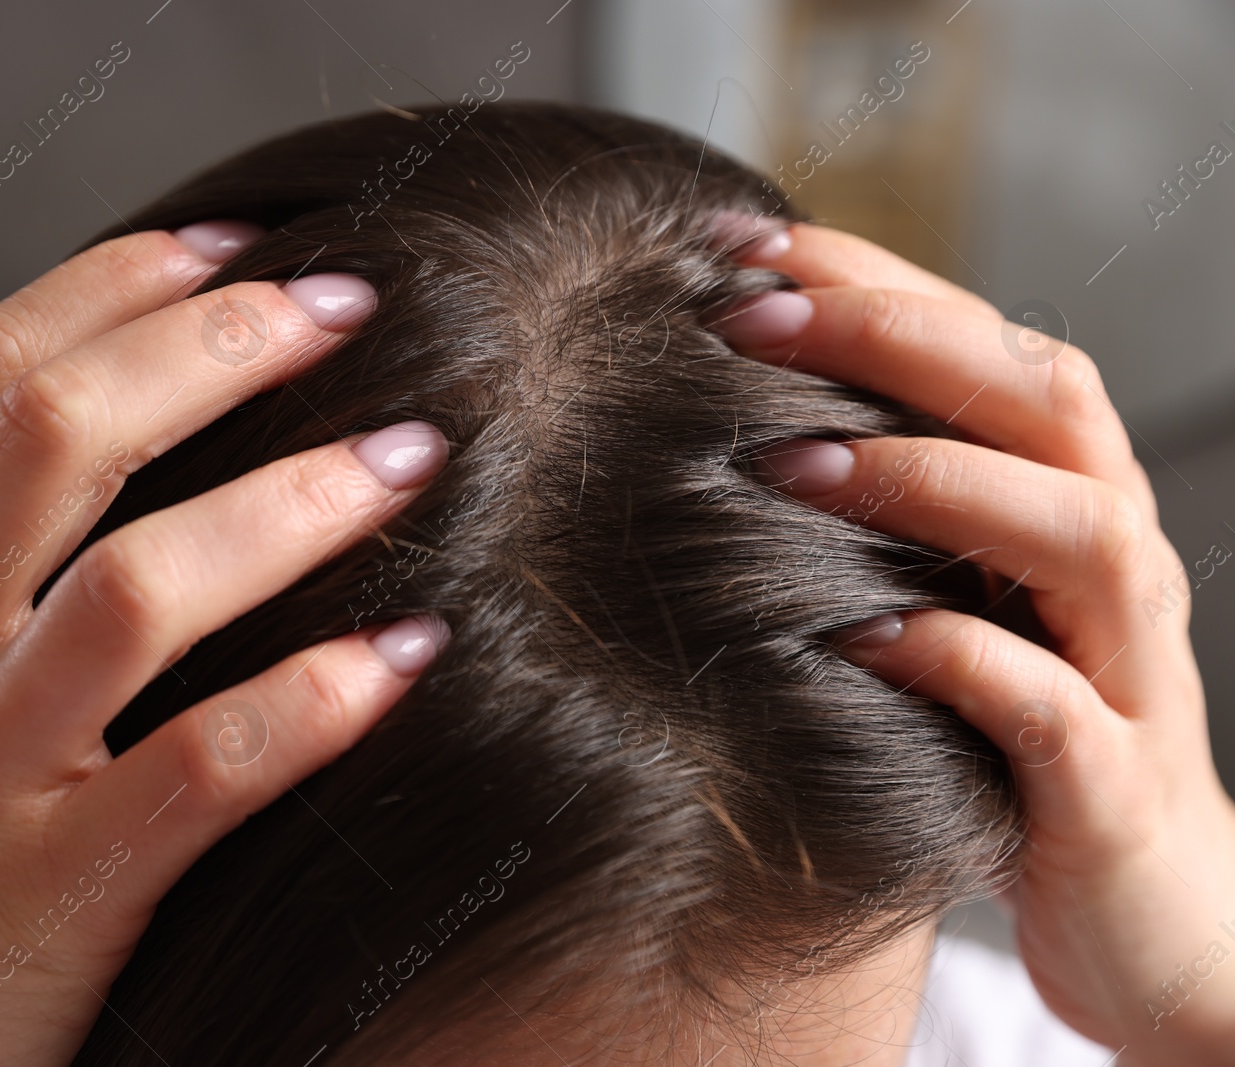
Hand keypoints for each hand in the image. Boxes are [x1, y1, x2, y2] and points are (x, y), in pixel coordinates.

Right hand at [0, 222, 449, 1065]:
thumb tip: (82, 455)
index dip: (112, 289)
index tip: (227, 245)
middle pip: (60, 436)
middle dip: (219, 348)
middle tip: (349, 303)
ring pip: (141, 584)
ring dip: (295, 502)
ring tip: (411, 456)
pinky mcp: (41, 896)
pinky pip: (203, 766)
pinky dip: (318, 698)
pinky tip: (410, 655)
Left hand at [725, 221, 1234, 1063]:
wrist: (1150, 919)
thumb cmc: (1015, 740)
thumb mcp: (956, 600)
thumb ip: (887, 513)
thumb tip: (726, 415)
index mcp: (1066, 499)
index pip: (988, 345)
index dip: (875, 280)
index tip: (741, 245)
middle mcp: (1113, 563)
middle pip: (1041, 398)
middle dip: (898, 337)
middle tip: (751, 312)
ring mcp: (1127, 671)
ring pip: (1076, 530)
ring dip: (932, 480)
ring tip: (790, 460)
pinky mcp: (1111, 790)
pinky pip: (1051, 707)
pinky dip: (961, 659)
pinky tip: (857, 637)